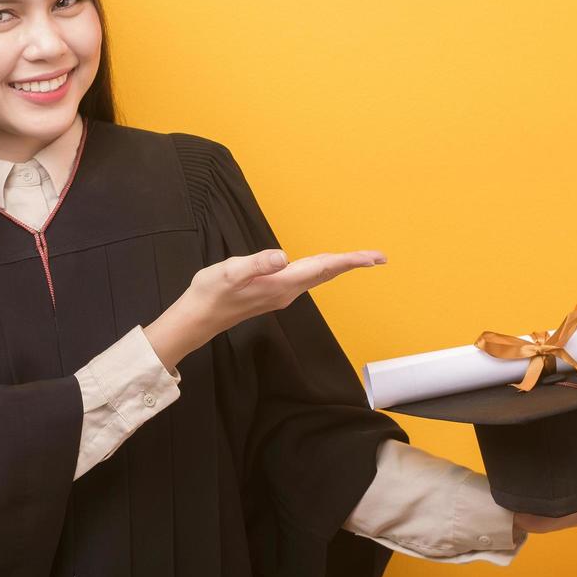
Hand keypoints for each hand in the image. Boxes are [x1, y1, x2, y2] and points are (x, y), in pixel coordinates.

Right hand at [188, 247, 386, 334]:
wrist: (198, 319)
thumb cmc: (210, 294)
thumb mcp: (229, 273)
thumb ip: (257, 264)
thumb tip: (282, 257)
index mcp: (281, 284)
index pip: (322, 268)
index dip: (349, 261)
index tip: (373, 258)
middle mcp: (287, 292)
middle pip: (326, 274)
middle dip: (352, 264)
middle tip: (378, 257)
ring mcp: (281, 295)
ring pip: (318, 277)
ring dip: (339, 267)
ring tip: (359, 260)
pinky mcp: (273, 294)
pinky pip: (306, 279)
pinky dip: (322, 270)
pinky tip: (323, 266)